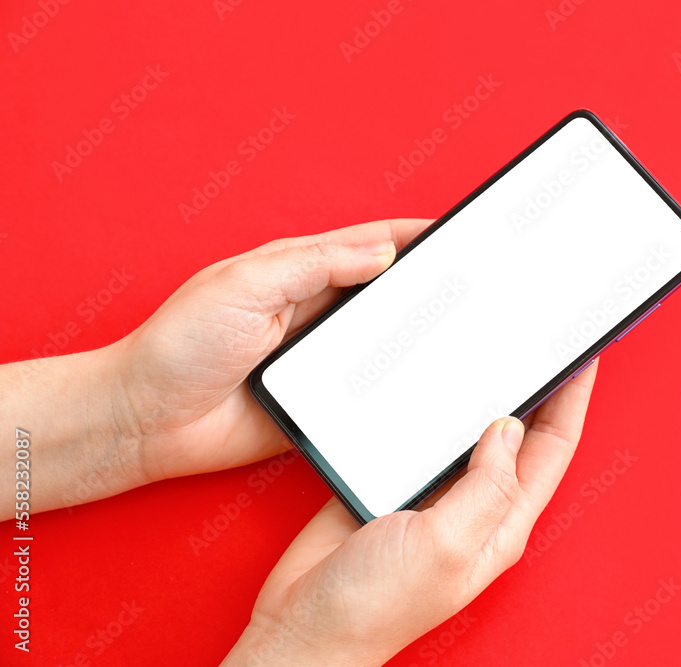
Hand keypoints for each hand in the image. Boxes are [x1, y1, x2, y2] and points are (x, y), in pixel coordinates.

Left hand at [113, 219, 433, 484]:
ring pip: (384, 342)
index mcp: (297, 271)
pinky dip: (397, 386)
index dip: (414, 236)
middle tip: (475, 285)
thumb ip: (314, 264)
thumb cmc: (181, 344)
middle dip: (428, 287)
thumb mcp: (246, 285)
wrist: (148, 421)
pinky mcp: (321, 403)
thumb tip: (381, 252)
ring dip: (417, 338)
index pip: (369, 245)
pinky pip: (369, 392)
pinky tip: (424, 385)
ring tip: (462, 332)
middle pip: (386, 293)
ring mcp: (320, 359)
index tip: (459, 232)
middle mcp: (314, 311)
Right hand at [221, 360, 598, 666]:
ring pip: (470, 430)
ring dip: (480, 392)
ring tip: (494, 348)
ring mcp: (435, 493)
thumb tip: (508, 428)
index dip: (572, 399)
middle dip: (536, 388)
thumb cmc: (377, 605)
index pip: (553, 449)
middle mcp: (475, 506)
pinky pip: (422, 435)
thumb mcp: (447, 544)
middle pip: (519, 434)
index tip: (582, 355)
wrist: (306, 622)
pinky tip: (432, 381)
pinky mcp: (395, 482)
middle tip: (542, 339)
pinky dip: (431, 407)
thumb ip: (485, 485)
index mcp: (501, 522)